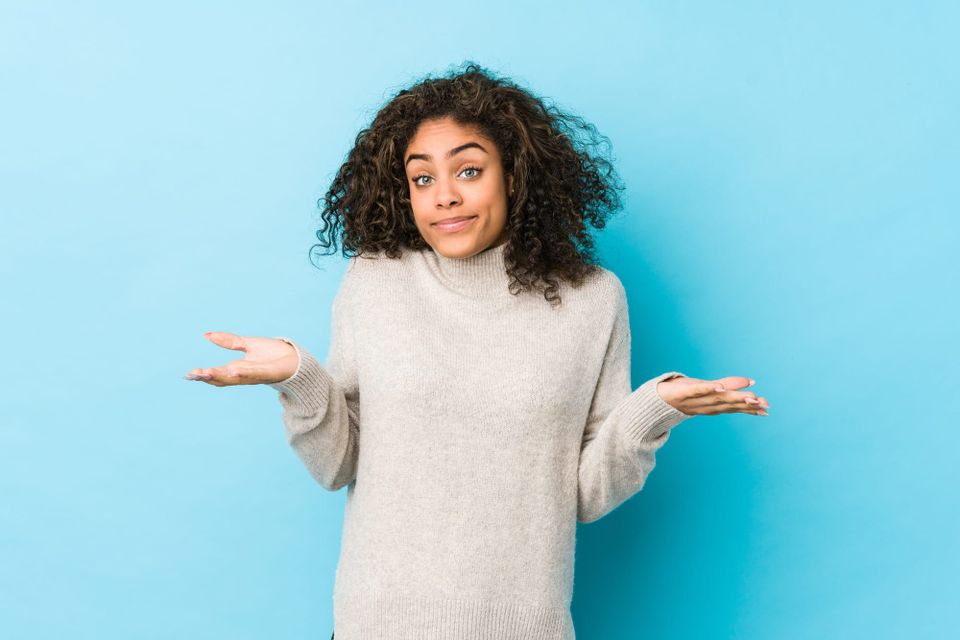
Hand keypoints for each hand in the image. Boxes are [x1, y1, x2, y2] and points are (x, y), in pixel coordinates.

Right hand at [184, 332, 298, 386]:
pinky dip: (245, 372)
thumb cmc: (273, 354)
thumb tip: (207, 334)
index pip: (216, 373)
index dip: (202, 375)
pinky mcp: (270, 373)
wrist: (296, 359)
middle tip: (192, 375)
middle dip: (207, 377)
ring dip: (220, 376)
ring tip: (205, 373)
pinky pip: (255, 373)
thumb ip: (229, 341)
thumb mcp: (247, 344)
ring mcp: (256, 376)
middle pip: (222, 378)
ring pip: (235, 378)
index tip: (188, 375)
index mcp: (237, 369)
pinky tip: (234, 369)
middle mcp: (244, 375)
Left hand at [657, 375, 769, 415]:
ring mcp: (694, 400)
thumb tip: (750, 381)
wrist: (656, 402)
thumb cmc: (686, 394)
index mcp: (713, 406)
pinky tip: (718, 387)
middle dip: (746, 404)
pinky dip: (707, 389)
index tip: (767, 408)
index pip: (734, 407)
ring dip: (733, 397)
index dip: (750, 408)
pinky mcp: (683, 392)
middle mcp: (706, 405)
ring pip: (717, 398)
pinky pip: (696, 391)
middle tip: (763, 403)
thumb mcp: (709, 388)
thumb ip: (729, 385)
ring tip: (749, 396)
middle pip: (728, 404)